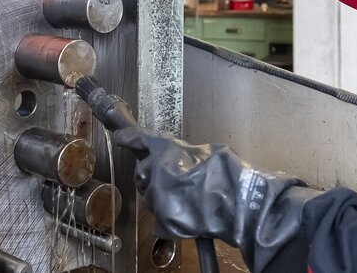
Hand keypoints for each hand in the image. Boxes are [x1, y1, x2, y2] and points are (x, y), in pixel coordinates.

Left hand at [113, 126, 318, 271]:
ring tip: (187, 193)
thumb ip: (183, 152)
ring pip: (151, 194)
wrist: (237, 203)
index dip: (128, 137)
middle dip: (153, 171)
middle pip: (144, 171)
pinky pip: (162, 215)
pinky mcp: (164, 220)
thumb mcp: (204, 150)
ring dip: (163, 192)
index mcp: (164, 149)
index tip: (120, 136)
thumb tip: (178, 155)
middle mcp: (155, 172)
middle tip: (175, 173)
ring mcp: (158, 198)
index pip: (138, 140)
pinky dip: (171, 212)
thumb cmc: (226, 171)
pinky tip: (188, 209)